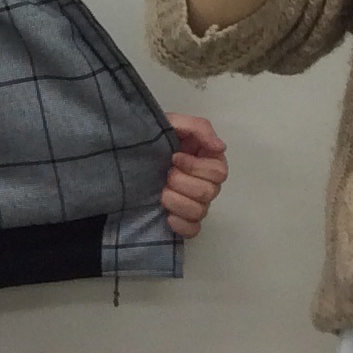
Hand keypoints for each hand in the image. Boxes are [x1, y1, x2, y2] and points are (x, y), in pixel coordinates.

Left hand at [160, 114, 227, 237]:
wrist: (132, 155)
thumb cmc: (156, 136)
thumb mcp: (175, 122)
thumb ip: (199, 128)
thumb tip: (220, 147)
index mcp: (210, 161)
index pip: (218, 172)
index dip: (195, 166)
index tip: (174, 157)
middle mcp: (208, 183)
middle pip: (208, 192)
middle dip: (181, 182)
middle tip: (166, 174)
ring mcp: (198, 203)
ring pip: (199, 212)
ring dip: (176, 202)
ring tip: (161, 193)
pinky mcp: (186, 220)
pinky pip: (193, 230)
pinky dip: (180, 224)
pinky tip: (166, 215)